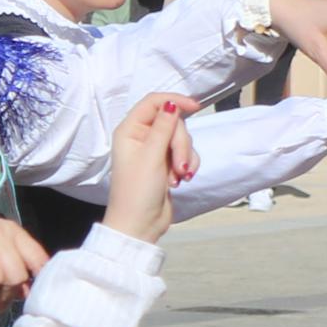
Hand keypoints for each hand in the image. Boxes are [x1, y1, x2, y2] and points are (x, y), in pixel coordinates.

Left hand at [100, 94, 197, 243]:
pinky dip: (187, 165)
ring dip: (185, 157)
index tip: (195, 107)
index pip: (154, 103)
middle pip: (172, 123)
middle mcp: (141, 137)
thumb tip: (172, 103)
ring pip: (181, 139)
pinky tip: (180, 181)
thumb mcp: (151, 156)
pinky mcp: (166, 164)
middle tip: (179, 166)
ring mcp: (155, 151)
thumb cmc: (137, 192)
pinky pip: (185, 154)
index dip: (174, 101)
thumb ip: (163, 127)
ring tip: (178, 177)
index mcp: (130, 130)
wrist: (140, 225)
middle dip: (181, 144)